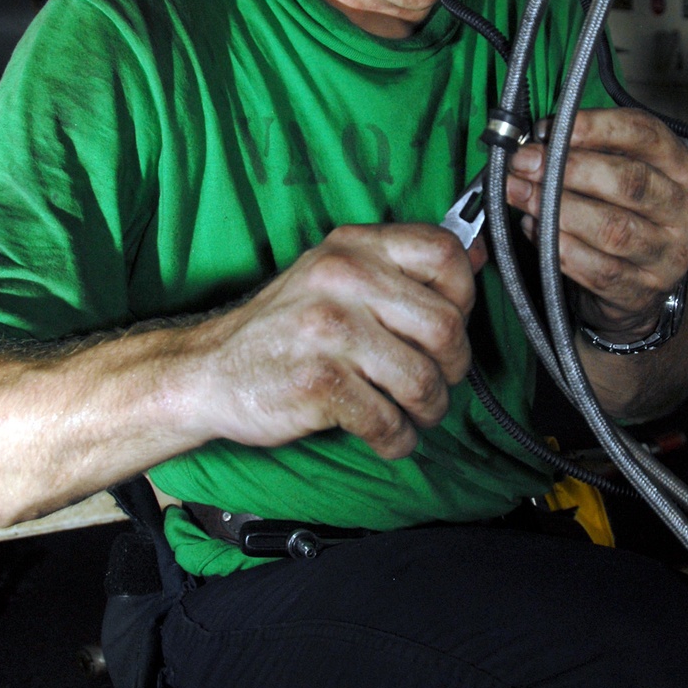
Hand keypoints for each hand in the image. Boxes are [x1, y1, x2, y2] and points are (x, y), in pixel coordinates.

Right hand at [195, 223, 475, 459]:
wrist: (208, 371)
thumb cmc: (284, 328)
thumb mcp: (336, 275)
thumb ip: (399, 267)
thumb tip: (478, 255)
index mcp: (354, 247)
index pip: (444, 252)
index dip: (463, 295)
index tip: (451, 322)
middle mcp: (343, 279)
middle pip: (446, 326)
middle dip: (453, 368)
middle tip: (436, 382)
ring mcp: (329, 330)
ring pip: (424, 380)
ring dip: (428, 410)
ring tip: (411, 414)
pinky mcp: (318, 382)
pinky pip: (389, 421)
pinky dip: (397, 440)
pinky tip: (385, 436)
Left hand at [505, 109, 687, 339]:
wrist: (637, 289)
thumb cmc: (623, 218)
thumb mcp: (618, 177)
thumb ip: (589, 154)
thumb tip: (538, 142)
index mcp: (683, 170)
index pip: (645, 134)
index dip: (594, 127)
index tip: (549, 128)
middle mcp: (685, 211)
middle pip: (629, 181)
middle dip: (568, 169)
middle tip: (525, 163)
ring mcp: (668, 255)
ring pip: (612, 228)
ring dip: (557, 209)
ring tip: (521, 195)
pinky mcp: (643, 291)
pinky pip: (597, 269)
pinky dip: (560, 248)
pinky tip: (534, 229)